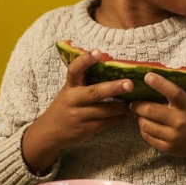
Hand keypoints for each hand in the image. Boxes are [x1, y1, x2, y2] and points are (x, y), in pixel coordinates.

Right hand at [22, 48, 133, 173]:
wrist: (49, 132)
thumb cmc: (67, 105)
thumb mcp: (71, 90)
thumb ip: (85, 80)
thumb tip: (111, 64)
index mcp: (70, 86)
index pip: (75, 70)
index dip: (85, 60)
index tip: (97, 52)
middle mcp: (73, 100)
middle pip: (94, 92)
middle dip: (113, 88)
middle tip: (130, 83)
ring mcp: (79, 116)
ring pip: (104, 110)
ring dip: (121, 106)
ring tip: (136, 102)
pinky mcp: (85, 129)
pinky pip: (106, 123)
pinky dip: (118, 118)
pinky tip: (127, 113)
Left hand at [130, 73, 185, 173]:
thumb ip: (179, 93)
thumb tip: (158, 79)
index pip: (174, 93)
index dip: (159, 83)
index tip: (147, 76)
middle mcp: (181, 122)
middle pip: (151, 110)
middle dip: (138, 104)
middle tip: (134, 101)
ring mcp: (174, 137)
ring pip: (145, 125)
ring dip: (140, 117)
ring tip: (141, 113)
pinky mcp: (169, 148)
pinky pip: (148, 137)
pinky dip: (144, 129)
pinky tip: (147, 125)